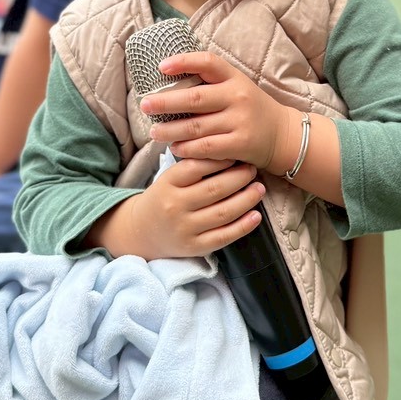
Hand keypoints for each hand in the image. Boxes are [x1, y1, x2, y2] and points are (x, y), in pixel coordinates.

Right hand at [113, 157, 264, 260]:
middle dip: (239, 177)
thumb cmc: (163, 198)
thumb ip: (193, 166)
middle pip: (214, 189)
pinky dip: (243, 226)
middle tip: (252, 169)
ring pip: (223, 212)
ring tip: (259, 188)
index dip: (220, 159)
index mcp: (167, 183)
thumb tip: (228, 152)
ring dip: (247, 199)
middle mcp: (175, 206)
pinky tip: (256, 216)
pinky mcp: (194, 247)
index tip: (236, 154)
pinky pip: (223, 237)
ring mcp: (185, 228)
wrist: (141, 232)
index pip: (196, 167)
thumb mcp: (169, 178)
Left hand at [140, 52, 298, 173]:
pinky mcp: (240, 144)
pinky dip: (187, 149)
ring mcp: (239, 121)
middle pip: (194, 98)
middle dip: (165, 102)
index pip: (208, 62)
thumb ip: (210, 84)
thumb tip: (169, 83)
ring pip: (196, 126)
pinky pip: (206, 147)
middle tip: (145, 106)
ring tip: (154, 132)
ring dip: (170, 130)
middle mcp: (237, 97)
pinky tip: (175, 148)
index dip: (183, 62)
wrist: (283, 135)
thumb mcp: (236, 87)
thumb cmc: (250, 109)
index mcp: (234, 78)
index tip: (161, 66)